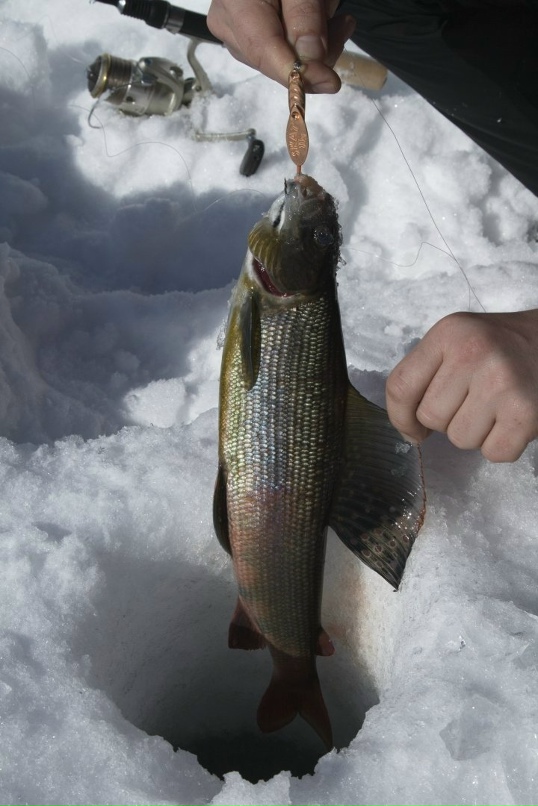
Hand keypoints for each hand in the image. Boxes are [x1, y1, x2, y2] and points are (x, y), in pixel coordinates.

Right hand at [207, 0, 355, 92]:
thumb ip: (304, 16)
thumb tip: (310, 61)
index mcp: (235, 2)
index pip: (264, 50)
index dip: (297, 72)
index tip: (330, 81)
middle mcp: (227, 23)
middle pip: (275, 60)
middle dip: (314, 51)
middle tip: (343, 24)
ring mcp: (235, 32)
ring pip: (281, 60)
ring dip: (316, 44)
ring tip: (334, 15)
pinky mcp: (247, 36)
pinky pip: (279, 52)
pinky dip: (305, 40)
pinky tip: (322, 20)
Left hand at [386, 310, 537, 461]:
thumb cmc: (499, 347)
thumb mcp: (457, 341)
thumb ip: (424, 375)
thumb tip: (410, 431)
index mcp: (449, 333)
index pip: (400, 386)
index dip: (400, 417)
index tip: (414, 428)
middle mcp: (473, 353)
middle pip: (430, 417)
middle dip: (447, 420)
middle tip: (471, 402)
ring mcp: (501, 382)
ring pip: (460, 439)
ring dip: (475, 433)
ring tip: (493, 408)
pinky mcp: (526, 412)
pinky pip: (494, 453)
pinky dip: (502, 446)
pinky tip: (511, 420)